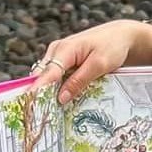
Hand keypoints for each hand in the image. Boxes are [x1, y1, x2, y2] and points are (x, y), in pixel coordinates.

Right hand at [33, 21, 151, 105]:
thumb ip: (79, 81)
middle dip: (39, 94)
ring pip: (46, 76)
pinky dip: (55, 87)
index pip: (47, 74)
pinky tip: (59, 100)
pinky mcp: (62, 60)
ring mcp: (57, 54)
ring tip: (49, 111)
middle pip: (41, 76)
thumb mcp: (99, 65)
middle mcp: (56, 50)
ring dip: (47, 92)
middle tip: (40, 115)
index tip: (31, 106)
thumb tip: (60, 98)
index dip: (38, 90)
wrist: (120, 35)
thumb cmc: (112, 47)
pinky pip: (53, 76)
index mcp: (64, 49)